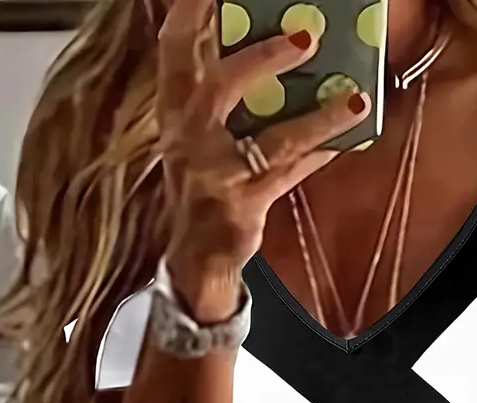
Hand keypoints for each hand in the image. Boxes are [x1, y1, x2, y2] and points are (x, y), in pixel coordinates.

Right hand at [158, 0, 370, 321]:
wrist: (193, 253)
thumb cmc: (202, 184)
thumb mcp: (198, 136)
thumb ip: (220, 96)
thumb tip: (275, 48)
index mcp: (175, 114)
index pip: (175, 52)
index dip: (191, 14)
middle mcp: (188, 140)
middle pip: (219, 89)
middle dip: (261, 59)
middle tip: (307, 37)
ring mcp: (213, 175)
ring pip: (270, 140)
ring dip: (315, 118)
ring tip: (353, 100)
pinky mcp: (241, 204)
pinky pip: (289, 174)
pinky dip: (320, 153)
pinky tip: (349, 137)